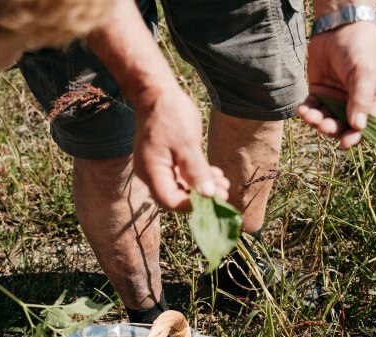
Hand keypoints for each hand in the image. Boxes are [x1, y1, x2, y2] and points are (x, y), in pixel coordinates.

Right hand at [132, 85, 229, 210]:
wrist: (156, 92)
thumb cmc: (170, 114)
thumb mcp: (188, 144)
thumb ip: (197, 171)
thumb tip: (208, 195)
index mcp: (152, 171)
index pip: (170, 201)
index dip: (191, 204)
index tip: (214, 199)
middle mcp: (151, 174)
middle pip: (175, 196)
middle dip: (201, 196)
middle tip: (225, 193)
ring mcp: (157, 167)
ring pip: (180, 186)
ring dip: (202, 186)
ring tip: (224, 183)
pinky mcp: (164, 161)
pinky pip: (180, 175)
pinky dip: (196, 176)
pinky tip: (215, 174)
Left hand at [296, 22, 375, 148]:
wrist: (340, 26)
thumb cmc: (360, 47)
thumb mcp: (365, 72)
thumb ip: (361, 99)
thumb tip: (358, 126)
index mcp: (372, 101)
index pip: (366, 127)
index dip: (355, 138)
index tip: (344, 143)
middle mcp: (354, 104)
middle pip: (343, 127)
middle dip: (332, 129)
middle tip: (323, 125)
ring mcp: (335, 99)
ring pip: (325, 119)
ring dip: (317, 122)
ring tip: (309, 116)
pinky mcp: (319, 92)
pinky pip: (312, 108)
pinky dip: (306, 112)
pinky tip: (302, 110)